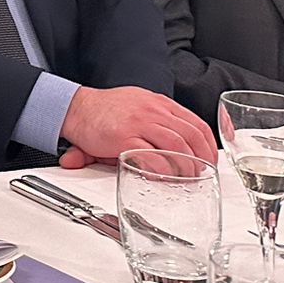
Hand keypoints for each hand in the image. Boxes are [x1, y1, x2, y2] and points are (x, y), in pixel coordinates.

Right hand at [56, 85, 216, 168]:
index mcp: (158, 103)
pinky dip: (162, 170)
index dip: (208, 145)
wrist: (73, 108)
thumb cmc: (103, 110)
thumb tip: (174, 147)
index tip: (209, 160)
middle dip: (201, 159)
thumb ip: (156, 123)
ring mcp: (140, 123)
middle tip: (201, 174)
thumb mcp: (136, 106)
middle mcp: (153, 111)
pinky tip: (162, 177)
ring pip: (177, 147)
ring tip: (185, 179)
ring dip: (186, 167)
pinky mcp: (125, 138)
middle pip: (191, 136)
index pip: (195, 123)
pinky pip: (153, 157)